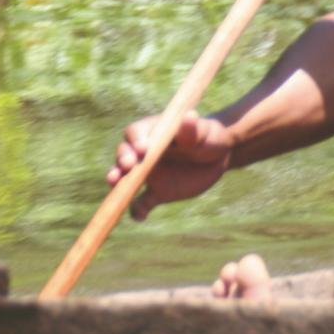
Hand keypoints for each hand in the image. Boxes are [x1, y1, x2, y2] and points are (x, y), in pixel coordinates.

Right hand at [108, 111, 234, 219]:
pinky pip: (142, 203)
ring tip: (114, 184)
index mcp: (153, 133)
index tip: (143, 149)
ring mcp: (150, 174)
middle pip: (125, 155)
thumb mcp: (203, 132)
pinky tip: (140, 217)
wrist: (218, 156)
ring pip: (127, 178)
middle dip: (122, 160)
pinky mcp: (158, 192)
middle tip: (127, 166)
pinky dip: (137, 210)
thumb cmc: (208, 136)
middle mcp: (145, 153)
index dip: (136, 140)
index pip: (136, 133)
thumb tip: (190, 117)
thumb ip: (192, 129)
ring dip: (119, 182)